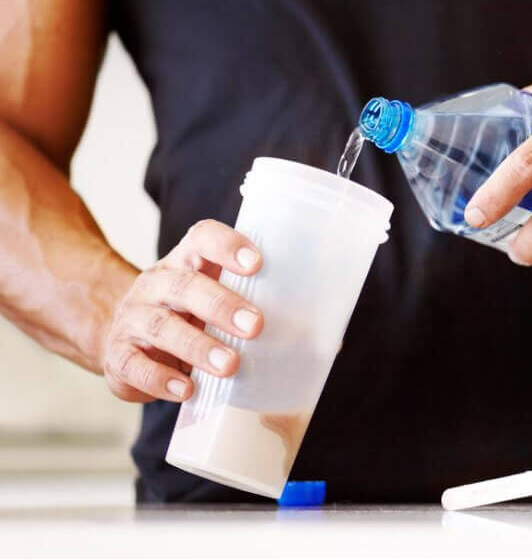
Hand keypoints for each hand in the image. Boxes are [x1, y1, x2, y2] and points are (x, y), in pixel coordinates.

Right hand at [100, 220, 263, 402]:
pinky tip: (187, 389)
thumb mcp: (211, 295)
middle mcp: (156, 285)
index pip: (202, 238)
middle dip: (222, 305)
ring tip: (230, 366)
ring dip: (198, 347)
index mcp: (185, 262)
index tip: (257, 264)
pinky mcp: (118, 356)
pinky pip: (135, 365)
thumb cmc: (186, 314)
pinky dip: (162, 379)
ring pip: (161, 327)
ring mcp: (132, 319)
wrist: (122, 335)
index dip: (227, 246)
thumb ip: (250, 299)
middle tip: (255, 326)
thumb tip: (317, 333)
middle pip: (184, 286)